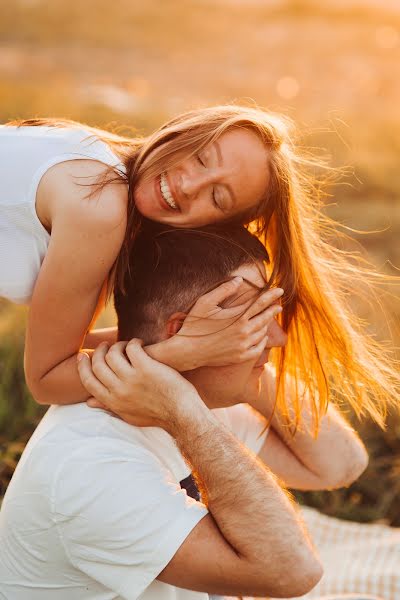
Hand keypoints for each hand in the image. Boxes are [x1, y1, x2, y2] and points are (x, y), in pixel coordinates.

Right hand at [77, 338, 200, 429]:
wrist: (181, 415)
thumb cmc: (156, 415)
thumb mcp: (128, 415)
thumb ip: (108, 406)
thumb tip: (88, 402)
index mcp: (113, 402)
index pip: (88, 381)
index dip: (83, 366)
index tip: (83, 355)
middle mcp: (119, 390)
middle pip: (98, 364)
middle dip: (100, 351)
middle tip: (106, 345)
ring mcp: (132, 379)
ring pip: (113, 354)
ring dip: (118, 345)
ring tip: (126, 345)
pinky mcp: (147, 368)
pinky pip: (132, 347)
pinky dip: (134, 342)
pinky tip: (140, 344)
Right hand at [176, 278, 283, 367]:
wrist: (188, 351)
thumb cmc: (195, 324)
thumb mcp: (205, 302)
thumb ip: (224, 290)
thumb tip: (239, 279)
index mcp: (237, 317)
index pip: (260, 303)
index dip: (271, 295)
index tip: (280, 290)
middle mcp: (243, 332)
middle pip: (265, 318)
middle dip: (273, 309)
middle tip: (278, 304)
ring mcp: (243, 346)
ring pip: (262, 332)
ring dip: (266, 324)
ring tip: (268, 318)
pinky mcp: (240, 357)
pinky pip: (258, 348)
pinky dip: (262, 340)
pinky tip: (262, 336)